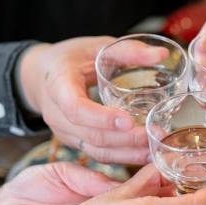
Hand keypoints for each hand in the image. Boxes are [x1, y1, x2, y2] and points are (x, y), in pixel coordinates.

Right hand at [19, 37, 163, 163]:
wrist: (43, 75)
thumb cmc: (72, 58)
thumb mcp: (96, 47)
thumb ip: (128, 50)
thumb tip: (162, 54)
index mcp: (58, 85)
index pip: (75, 108)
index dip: (102, 118)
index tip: (129, 120)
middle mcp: (56, 114)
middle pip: (91, 135)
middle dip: (126, 139)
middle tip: (156, 134)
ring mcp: (64, 132)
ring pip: (95, 150)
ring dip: (127, 154)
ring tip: (154, 148)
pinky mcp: (75, 142)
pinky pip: (97, 154)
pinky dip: (122, 157)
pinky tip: (144, 154)